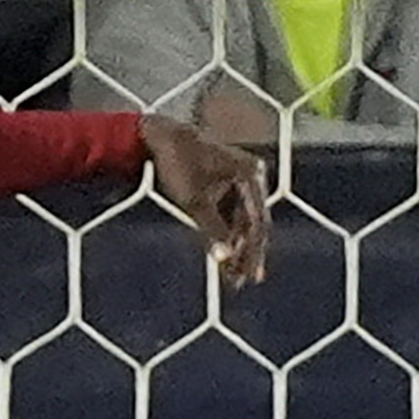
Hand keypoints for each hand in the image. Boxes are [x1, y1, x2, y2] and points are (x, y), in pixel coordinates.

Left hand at [140, 115, 272, 287]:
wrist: (161, 137)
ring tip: (233, 275)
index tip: (248, 276)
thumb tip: (223, 259)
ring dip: (238, 246)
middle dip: (247, 253)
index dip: (252, 252)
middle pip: (255, 222)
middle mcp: (254, 175)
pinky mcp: (233, 182)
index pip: (257, 222)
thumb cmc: (177, 163)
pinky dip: (230, 232)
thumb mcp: (193, 201)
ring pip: (246, 220)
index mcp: (250, 175)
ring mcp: (245, 178)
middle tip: (242, 281)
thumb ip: (212, 230)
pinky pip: (236, 212)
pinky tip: (227, 254)